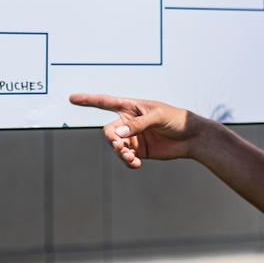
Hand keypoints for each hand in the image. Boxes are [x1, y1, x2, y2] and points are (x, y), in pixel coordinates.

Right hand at [69, 93, 202, 168]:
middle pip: (109, 131)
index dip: (88, 100)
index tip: (72, 98)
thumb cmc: (176, 119)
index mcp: (131, 107)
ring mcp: (133, 137)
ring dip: (120, 153)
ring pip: (116, 147)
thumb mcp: (157, 117)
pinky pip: (126, 158)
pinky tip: (136, 164)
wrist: (191, 137)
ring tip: (131, 158)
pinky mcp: (139, 151)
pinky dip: (128, 162)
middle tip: (120, 147)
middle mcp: (128, 122)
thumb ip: (137, 124)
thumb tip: (118, 134)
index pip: (105, 102)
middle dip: (112, 140)